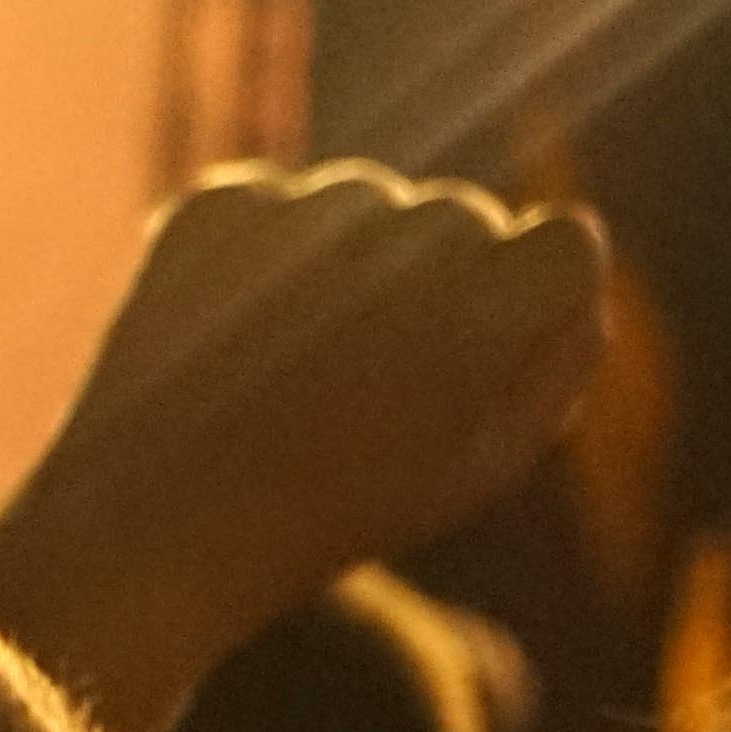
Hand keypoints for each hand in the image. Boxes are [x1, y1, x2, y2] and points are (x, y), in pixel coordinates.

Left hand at [0, 164, 607, 731]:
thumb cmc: (342, 507)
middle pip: (461, 216)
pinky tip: (237, 337)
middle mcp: (397, 240)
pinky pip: (275, 204)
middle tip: (372, 379)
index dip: (527, 302)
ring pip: (365, 204)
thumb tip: (573, 232)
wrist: (156, 527)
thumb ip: (559, 348)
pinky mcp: (212, 205)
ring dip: (348, 265)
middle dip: (438, 281)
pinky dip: (264, 259)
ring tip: (296, 367)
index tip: (482, 349)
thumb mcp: (488, 458)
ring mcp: (297, 212)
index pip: (561, 240)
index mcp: (483, 313)